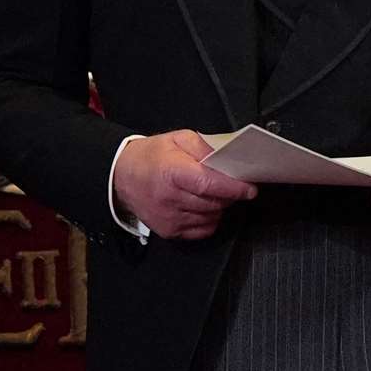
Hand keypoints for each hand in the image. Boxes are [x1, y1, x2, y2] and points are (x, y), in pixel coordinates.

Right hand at [112, 130, 256, 239]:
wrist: (120, 176)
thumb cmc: (149, 157)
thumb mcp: (177, 139)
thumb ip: (204, 147)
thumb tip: (227, 160)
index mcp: (171, 172)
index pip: (209, 184)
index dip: (233, 187)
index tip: (249, 188)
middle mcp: (169, 198)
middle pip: (214, 202)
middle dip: (228, 195)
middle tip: (228, 184)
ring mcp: (169, 218)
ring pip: (211, 217)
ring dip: (218, 206)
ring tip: (208, 192)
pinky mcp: (169, 231)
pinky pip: (203, 229)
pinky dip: (208, 218)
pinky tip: (199, 205)